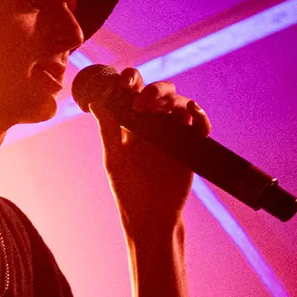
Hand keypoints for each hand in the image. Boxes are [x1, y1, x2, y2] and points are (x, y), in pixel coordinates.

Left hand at [91, 69, 210, 226]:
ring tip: (161, 108)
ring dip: (172, 99)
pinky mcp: (191, 145)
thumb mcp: (115, 158)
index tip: (126, 81)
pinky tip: (192, 112)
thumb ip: (108, 129)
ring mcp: (174, 132)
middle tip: (142, 103)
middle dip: (153, 89)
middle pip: (160, 92)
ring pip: (179, 103)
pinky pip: (199, 124)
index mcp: (133, 121)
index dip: (132, 80)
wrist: (151, 215)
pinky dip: (199, 115)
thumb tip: (96, 102)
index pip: (134, 92)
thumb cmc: (129, 188)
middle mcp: (155, 122)